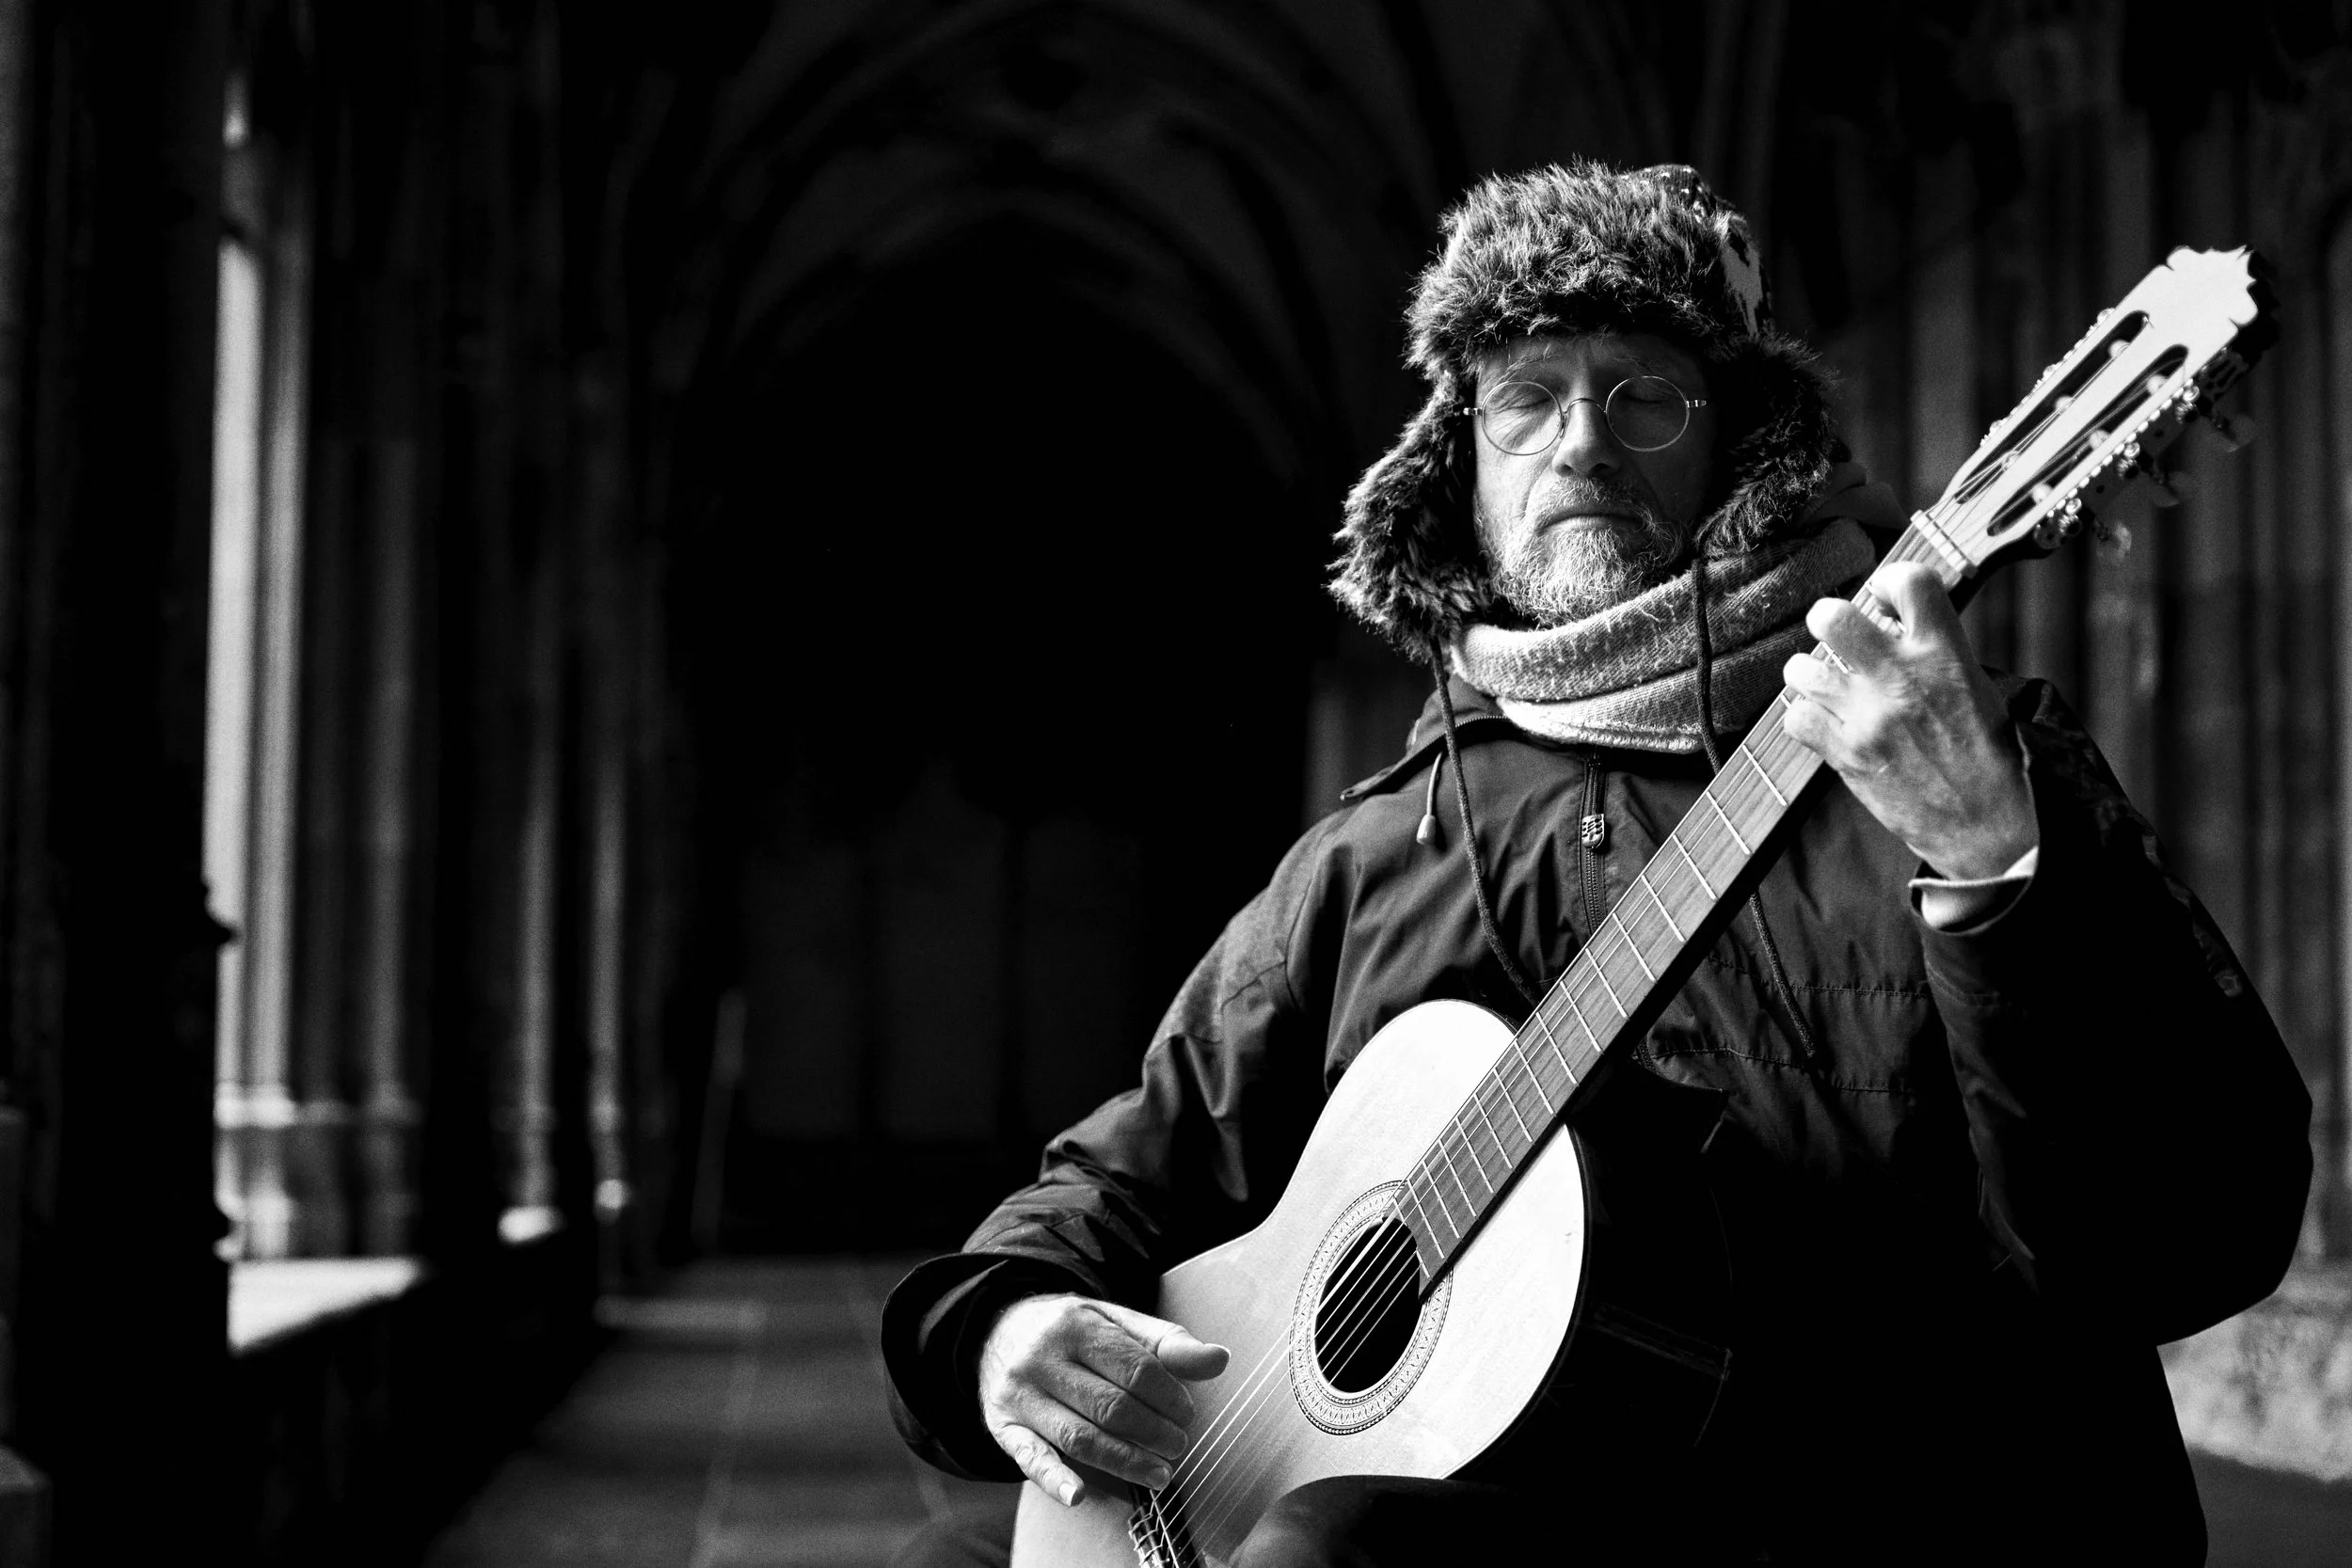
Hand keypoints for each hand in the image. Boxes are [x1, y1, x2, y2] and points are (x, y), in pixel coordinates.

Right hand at [978, 1293, 1228, 1507]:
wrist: (999, 1331)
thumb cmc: (1073, 1332)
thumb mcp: (1117, 1323)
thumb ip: (1167, 1344)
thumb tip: (1219, 1360)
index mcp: (1077, 1326)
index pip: (1135, 1369)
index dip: (1169, 1398)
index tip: (1187, 1414)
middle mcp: (1043, 1358)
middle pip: (1110, 1406)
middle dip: (1153, 1433)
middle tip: (1178, 1446)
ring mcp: (1019, 1394)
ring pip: (1078, 1437)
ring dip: (1125, 1461)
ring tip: (1159, 1475)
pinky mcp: (1003, 1425)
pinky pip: (1029, 1457)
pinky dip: (1054, 1479)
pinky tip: (1078, 1496)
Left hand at [1780, 562, 2036, 880]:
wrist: (1990, 826)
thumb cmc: (1992, 759)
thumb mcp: (1980, 691)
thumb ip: (1939, 656)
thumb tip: (1901, 627)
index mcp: (1946, 655)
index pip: (1909, 581)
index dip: (1888, 582)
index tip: (1886, 600)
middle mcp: (1902, 678)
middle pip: (1832, 616)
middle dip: (1828, 620)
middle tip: (1838, 638)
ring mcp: (1869, 716)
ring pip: (1802, 668)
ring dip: (1809, 674)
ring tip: (1825, 685)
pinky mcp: (1847, 755)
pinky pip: (1796, 718)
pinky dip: (1803, 718)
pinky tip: (1822, 722)